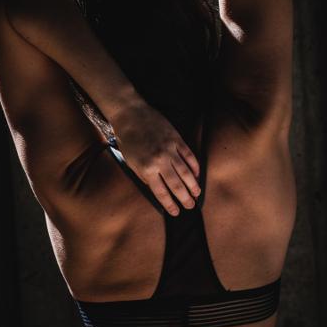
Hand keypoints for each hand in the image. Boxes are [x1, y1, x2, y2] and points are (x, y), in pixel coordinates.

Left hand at [111, 101, 201, 216]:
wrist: (131, 115)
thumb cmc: (128, 140)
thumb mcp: (131, 163)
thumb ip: (145, 177)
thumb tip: (159, 189)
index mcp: (147, 169)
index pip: (162, 192)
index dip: (170, 204)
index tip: (176, 212)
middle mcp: (160, 161)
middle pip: (177, 185)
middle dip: (185, 198)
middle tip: (191, 207)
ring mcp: (170, 149)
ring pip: (186, 172)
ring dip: (193, 185)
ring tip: (197, 194)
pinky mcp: (177, 139)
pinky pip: (189, 156)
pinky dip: (194, 167)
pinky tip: (197, 175)